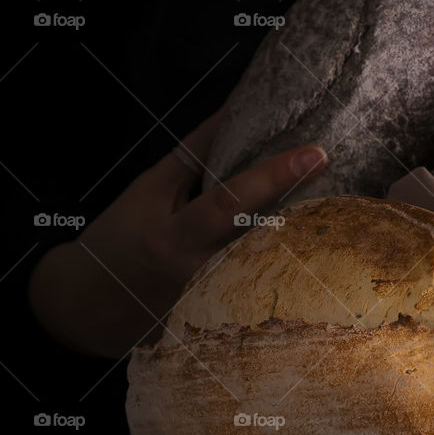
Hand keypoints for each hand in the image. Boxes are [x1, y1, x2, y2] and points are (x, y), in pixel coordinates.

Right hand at [28, 109, 326, 357]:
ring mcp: (215, 307)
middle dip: (307, 212)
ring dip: (304, 240)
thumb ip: (195, 152)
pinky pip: (264, 289)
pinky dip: (287, 266)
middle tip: (344, 181)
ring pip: (272, 271)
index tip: (316, 152)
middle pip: (265, 242)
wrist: (89, 306)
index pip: (230, 203)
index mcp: (172, 239)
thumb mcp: (149, 188)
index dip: (274, 176)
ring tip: (337, 210)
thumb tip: (236, 108)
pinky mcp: (225, 325)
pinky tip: (313, 247)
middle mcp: (198, 278)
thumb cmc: (120, 238)